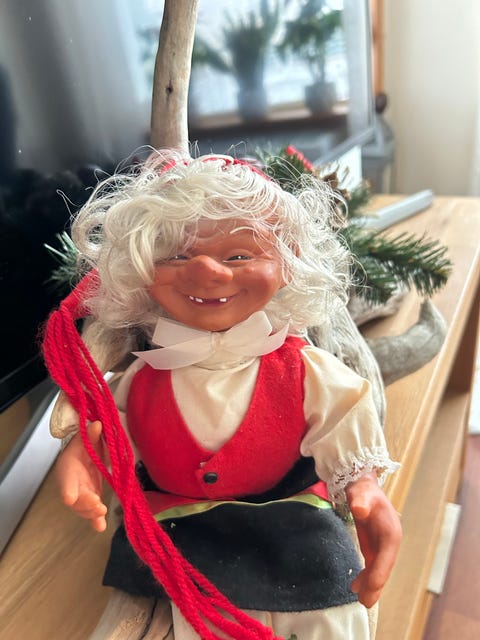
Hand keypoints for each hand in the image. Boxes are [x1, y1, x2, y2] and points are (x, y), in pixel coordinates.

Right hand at [56, 421, 107, 531]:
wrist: (82, 452)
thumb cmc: (83, 445)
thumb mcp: (85, 437)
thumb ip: (91, 434)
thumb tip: (98, 424)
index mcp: (68, 467)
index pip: (66, 480)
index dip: (68, 489)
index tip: (70, 498)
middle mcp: (72, 483)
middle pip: (74, 499)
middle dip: (85, 505)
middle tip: (98, 506)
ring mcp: (81, 493)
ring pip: (82, 508)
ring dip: (91, 513)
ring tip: (102, 514)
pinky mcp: (90, 498)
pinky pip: (91, 513)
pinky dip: (95, 521)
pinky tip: (101, 527)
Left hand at [345, 472, 401, 607]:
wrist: (363, 486)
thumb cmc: (363, 489)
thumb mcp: (361, 492)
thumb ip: (360, 500)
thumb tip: (358, 509)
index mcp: (391, 532)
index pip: (387, 556)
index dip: (380, 572)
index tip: (372, 585)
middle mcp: (390, 542)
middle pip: (384, 568)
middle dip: (376, 585)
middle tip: (365, 602)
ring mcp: (382, 546)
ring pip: (378, 570)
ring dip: (371, 585)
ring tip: (362, 600)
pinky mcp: (374, 547)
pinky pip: (372, 566)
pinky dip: (366, 577)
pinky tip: (356, 586)